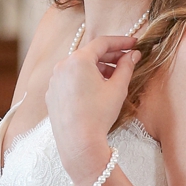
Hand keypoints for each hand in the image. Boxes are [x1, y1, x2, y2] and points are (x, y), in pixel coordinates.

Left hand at [46, 37, 139, 185]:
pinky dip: (83, 81)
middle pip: (89, 54)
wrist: (78, 143)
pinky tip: (95, 92)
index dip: (120, 42)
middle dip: (109, 57)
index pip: (102, 43)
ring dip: (96, 69)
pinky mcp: (52, 94)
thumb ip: (126, 67)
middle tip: (126, 61)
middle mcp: (63, 65)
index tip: (134, 44)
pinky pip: (69, 81)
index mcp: (79, 59)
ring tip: (112, 79)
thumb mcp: (118, 89)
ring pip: (79, 68)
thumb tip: (133, 55)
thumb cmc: (99, 115)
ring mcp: (55, 80)